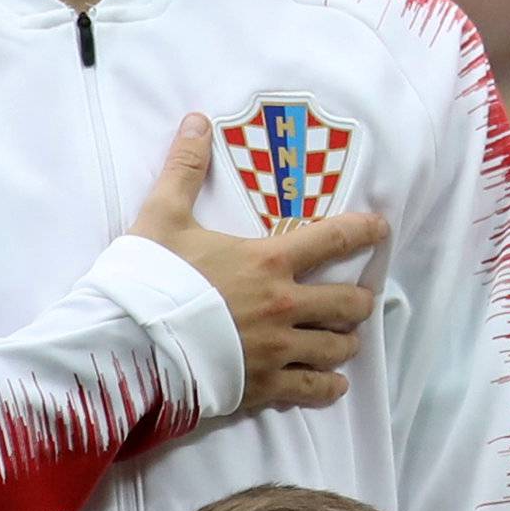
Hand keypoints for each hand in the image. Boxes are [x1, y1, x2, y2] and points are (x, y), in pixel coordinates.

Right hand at [132, 115, 385, 410]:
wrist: (128, 347)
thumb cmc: (149, 280)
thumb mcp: (163, 216)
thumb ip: (185, 169)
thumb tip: (197, 121)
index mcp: (268, 261)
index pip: (334, 240)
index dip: (364, 231)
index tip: (381, 229)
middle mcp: (284, 305)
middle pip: (347, 302)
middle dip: (359, 299)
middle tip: (360, 297)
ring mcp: (277, 350)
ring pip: (336, 347)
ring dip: (345, 341)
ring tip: (345, 338)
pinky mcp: (263, 386)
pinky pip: (311, 390)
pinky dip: (328, 387)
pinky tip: (333, 384)